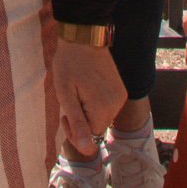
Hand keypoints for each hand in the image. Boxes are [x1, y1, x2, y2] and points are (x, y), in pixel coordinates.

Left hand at [52, 39, 125, 153]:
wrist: (83, 36)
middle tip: (70, 100)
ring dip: (89, 111)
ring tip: (78, 92)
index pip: (91, 138)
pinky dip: (97, 103)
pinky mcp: (121, 89)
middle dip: (82, 120)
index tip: (66, 114)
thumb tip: (87, 150)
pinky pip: (108, 107)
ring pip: (102, 117)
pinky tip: (88, 88)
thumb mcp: (65, 94)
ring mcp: (121, 95)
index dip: (76, 131)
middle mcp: (117, 104)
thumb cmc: (68, 64)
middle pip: (98, 127)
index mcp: (103, 108)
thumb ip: (78, 124)